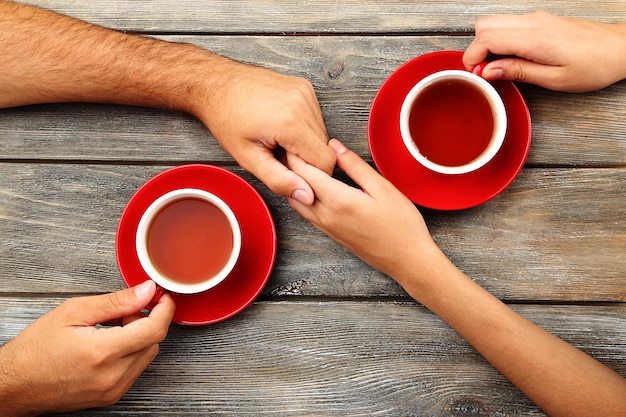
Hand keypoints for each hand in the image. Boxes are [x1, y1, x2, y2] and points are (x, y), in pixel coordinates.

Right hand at [0, 280, 174, 414]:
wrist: (14, 385)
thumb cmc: (35, 350)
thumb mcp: (73, 312)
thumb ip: (116, 302)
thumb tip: (147, 291)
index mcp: (103, 353)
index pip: (154, 330)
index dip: (164, 309)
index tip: (163, 297)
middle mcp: (112, 376)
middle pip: (153, 341)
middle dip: (144, 321)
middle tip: (120, 313)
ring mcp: (112, 390)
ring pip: (146, 355)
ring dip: (138, 337)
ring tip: (109, 329)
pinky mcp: (110, 397)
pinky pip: (135, 369)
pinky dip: (130, 353)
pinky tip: (108, 346)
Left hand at [196, 60, 335, 204]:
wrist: (215, 83)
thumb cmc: (226, 119)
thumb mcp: (248, 158)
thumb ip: (280, 181)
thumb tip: (306, 196)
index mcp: (291, 123)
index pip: (325, 162)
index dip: (309, 173)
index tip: (286, 168)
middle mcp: (303, 103)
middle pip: (325, 148)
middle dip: (305, 158)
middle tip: (276, 153)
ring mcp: (305, 92)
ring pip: (322, 133)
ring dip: (304, 142)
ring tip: (276, 138)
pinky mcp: (304, 86)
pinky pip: (315, 117)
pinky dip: (302, 127)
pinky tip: (280, 125)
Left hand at [287, 139, 443, 284]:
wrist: (407, 261)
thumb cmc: (401, 225)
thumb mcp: (382, 188)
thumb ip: (355, 165)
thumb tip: (333, 146)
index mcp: (338, 201)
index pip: (304, 172)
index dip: (295, 153)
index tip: (293, 138)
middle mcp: (326, 216)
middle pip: (295, 186)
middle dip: (289, 165)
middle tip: (291, 146)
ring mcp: (326, 228)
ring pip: (296, 201)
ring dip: (294, 181)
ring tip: (300, 163)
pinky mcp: (331, 234)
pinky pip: (306, 212)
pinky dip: (302, 195)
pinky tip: (312, 185)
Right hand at [463, 11, 625, 91]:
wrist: (619, 49)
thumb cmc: (594, 66)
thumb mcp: (553, 79)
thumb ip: (517, 72)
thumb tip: (488, 72)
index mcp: (535, 38)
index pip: (486, 38)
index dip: (473, 58)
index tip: (476, 74)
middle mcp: (533, 23)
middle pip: (484, 25)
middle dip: (476, 49)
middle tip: (484, 71)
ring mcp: (536, 18)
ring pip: (494, 22)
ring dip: (487, 43)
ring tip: (497, 66)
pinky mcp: (540, 20)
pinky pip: (508, 25)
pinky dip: (500, 40)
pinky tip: (510, 58)